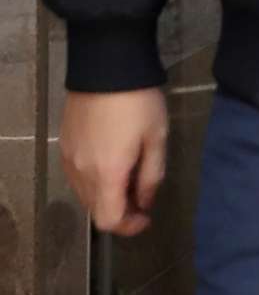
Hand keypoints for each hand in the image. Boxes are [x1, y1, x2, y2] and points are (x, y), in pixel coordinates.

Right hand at [60, 88, 169, 236]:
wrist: (106, 68)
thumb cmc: (139, 103)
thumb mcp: (157, 138)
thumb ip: (151, 175)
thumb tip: (145, 202)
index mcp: (106, 173)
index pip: (108, 219)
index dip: (129, 226)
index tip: (147, 217)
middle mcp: (81, 172)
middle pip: (95, 209)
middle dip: (120, 211)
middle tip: (143, 196)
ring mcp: (69, 159)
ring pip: (85, 194)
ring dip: (107, 196)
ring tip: (130, 178)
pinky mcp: (65, 146)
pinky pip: (78, 176)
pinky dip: (95, 181)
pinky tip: (113, 162)